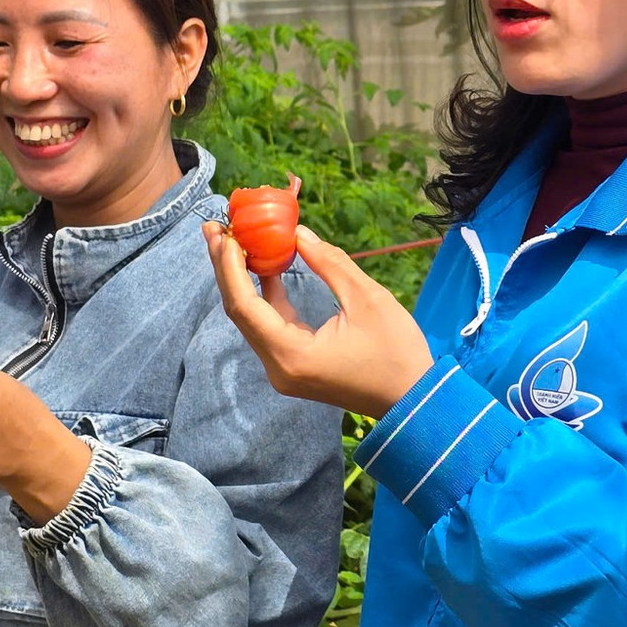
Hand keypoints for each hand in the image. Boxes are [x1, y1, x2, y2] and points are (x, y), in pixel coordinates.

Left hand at [204, 222, 433, 418]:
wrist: (413, 399)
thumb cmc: (397, 352)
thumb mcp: (368, 299)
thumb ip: (329, 263)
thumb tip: (298, 233)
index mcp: (292, 354)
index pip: (245, 306)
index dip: (231, 266)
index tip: (224, 231)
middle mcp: (279, 367)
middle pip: (240, 312)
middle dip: (226, 267)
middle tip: (213, 227)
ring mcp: (285, 369)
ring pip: (252, 318)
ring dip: (242, 279)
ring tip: (231, 239)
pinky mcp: (295, 365)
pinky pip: (270, 326)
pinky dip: (265, 295)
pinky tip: (264, 265)